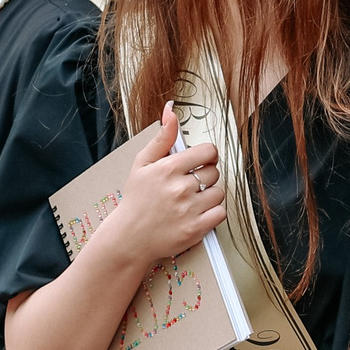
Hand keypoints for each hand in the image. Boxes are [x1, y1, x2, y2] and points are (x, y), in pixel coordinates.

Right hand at [97, 103, 224, 268]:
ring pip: (219, 192)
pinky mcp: (196, 229)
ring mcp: (189, 209)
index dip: (207, 155)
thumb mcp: (142, 164)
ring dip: (209, 195)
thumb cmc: (136, 200)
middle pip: (214, 172)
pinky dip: (213, 213)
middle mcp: (180, 188)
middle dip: (204, 176)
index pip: (208, 151)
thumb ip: (162, 138)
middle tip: (189, 184)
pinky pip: (220, 213)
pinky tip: (198, 212)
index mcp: (168, 168)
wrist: (129, 237)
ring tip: (192, 200)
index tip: (201, 161)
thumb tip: (171, 111)